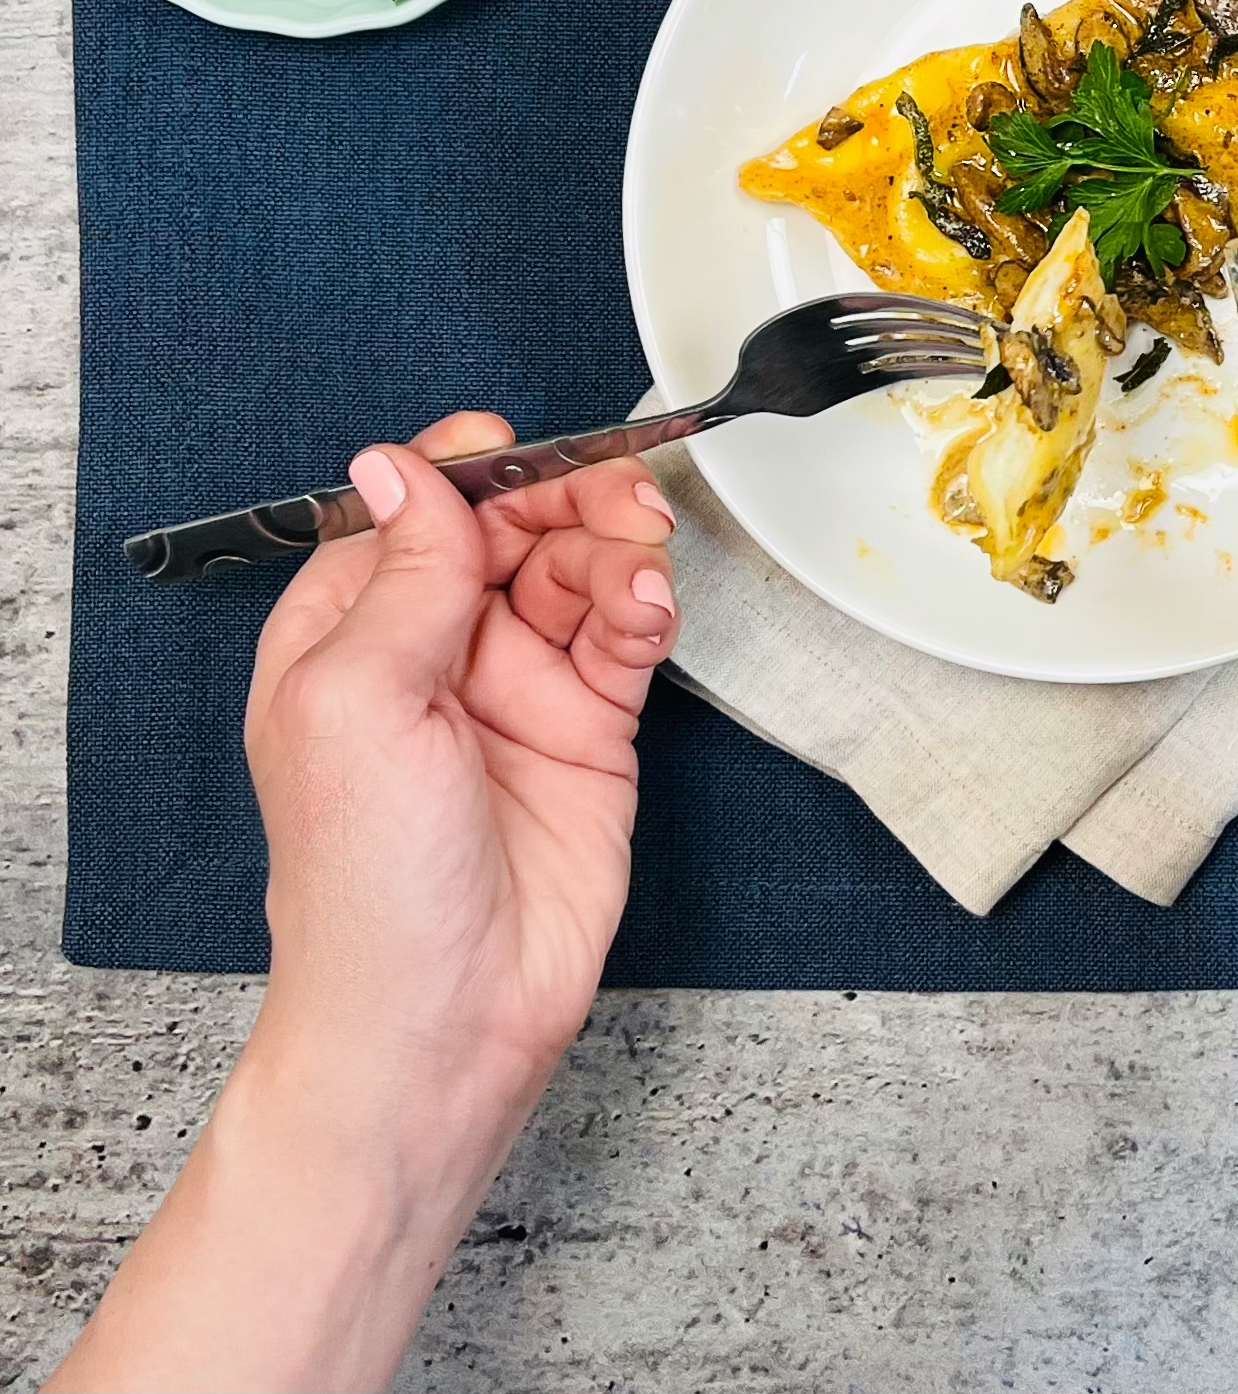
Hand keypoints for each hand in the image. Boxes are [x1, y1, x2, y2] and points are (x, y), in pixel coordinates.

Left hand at [50, 412, 679, 1393]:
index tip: (520, 452)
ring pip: (579, 572)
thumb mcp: (357, 705)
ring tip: (643, 569)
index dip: (472, 474)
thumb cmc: (367, 887)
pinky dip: (645, 608)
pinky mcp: (589, 727)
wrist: (447, 1020)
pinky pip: (624, 636)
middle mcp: (434, 649)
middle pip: (513, 531)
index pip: (415, 512)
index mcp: (349, 632)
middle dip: (569, 502)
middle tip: (623, 499)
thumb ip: (399, 576)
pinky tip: (652, 607)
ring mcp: (516, 686)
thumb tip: (401, 463)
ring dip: (619, 551)